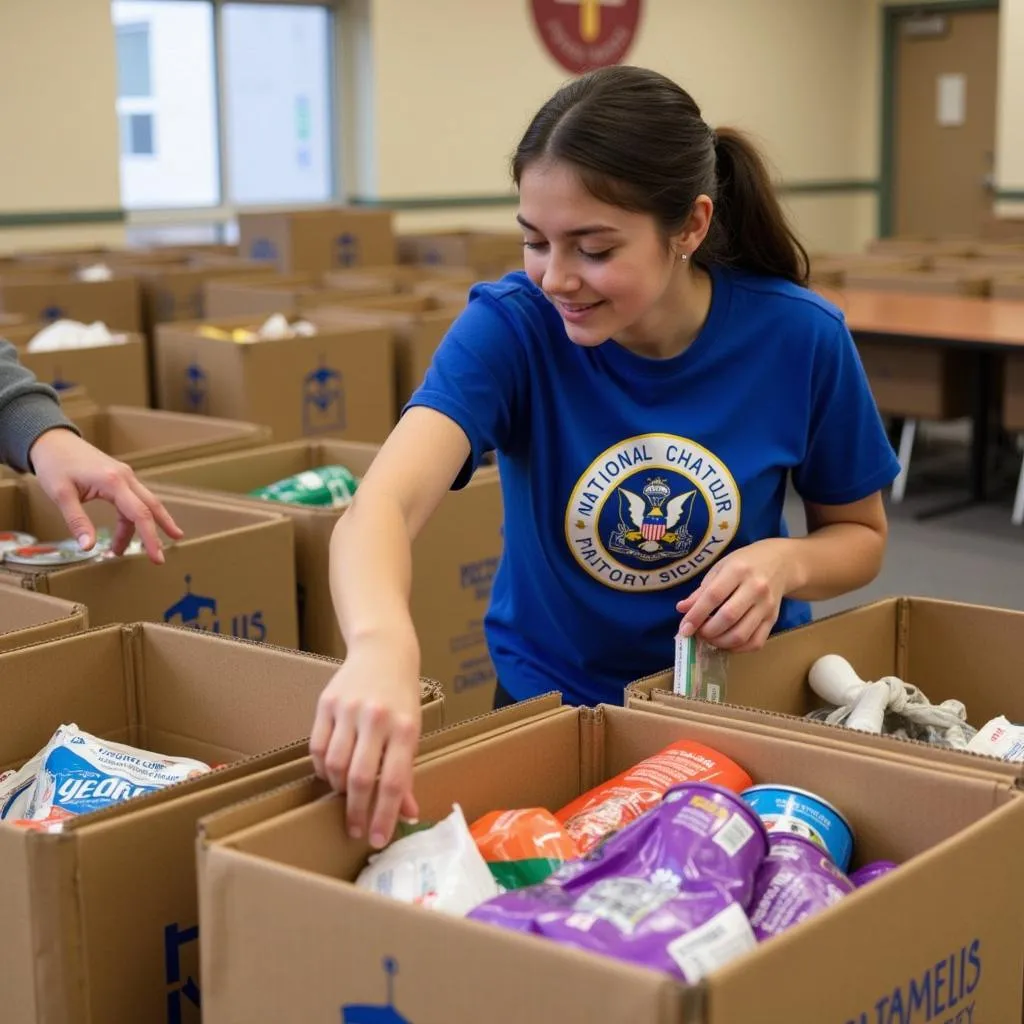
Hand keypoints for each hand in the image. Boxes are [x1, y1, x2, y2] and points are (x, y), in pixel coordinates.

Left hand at [28, 427, 183, 564]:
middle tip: (160, 557)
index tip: (156, 558)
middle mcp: (125, 477)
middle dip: (160, 531)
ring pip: (145, 503)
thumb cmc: (55, 464)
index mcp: (114, 481)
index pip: (139, 514)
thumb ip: (77, 521)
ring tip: (146, 547)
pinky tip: (131, 530)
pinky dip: (135, 517)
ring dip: (147, 526)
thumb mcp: (61, 494)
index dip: (150, 538)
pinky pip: (135, 499)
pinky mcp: (120, 477)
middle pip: (151, 507)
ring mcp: (125, 476)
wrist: (52, 440)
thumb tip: (88, 547)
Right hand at [309, 632, 421, 848]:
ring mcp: (349, 710)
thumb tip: (407, 813)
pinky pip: (318, 747)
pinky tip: (331, 774)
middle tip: (355, 829)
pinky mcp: (326, 703)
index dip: (384, 816)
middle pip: (360, 777)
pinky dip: (323, 768)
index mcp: (405, 728)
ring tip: (345, 796)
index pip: (392, 782)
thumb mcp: (413, 730)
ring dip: (338, 789)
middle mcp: (376, 718)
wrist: (383, 651)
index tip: (377, 838)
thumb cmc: (402, 696)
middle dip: (356, 811)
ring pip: (335, 765)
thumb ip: (407, 772)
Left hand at [675, 538, 796, 652]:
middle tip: (697, 633)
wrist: (781, 562)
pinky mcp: (774, 619)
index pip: (713, 596)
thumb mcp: (720, 568)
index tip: (684, 629)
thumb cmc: (744, 563)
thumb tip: (682, 609)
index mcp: (738, 570)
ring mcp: (767, 605)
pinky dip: (738, 648)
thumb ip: (702, 590)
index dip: (696, 615)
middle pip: (728, 617)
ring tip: (709, 638)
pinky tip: (726, 643)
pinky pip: (756, 642)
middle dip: (707, 632)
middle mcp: (755, 588)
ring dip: (720, 642)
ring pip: (741, 634)